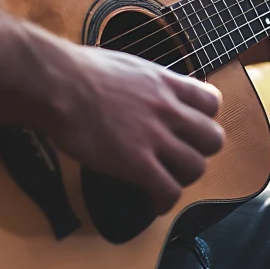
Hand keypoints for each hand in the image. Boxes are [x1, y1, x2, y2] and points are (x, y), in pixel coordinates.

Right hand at [55, 44, 224, 213]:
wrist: (57, 83)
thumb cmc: (79, 70)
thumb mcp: (128, 66)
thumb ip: (148, 82)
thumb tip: (148, 93)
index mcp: (166, 83)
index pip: (212, 102)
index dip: (206, 118)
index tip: (191, 127)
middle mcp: (168, 109)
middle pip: (213, 138)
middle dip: (201, 151)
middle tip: (181, 156)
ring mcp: (154, 136)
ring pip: (196, 167)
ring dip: (183, 178)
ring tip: (166, 181)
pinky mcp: (135, 162)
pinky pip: (168, 190)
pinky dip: (164, 201)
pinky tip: (153, 202)